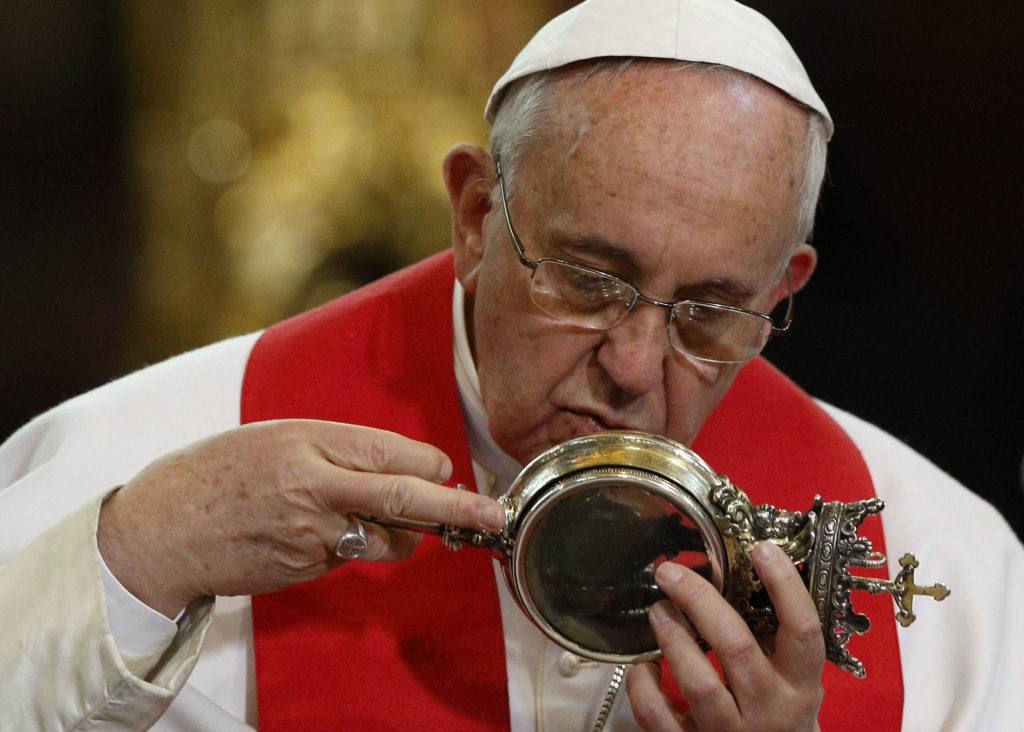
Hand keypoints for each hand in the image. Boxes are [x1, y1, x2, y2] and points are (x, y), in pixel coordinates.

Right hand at [97, 420, 505, 616]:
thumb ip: (336, 450)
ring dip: (400, 534)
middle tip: (495, 513)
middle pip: (405, 498)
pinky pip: (349, 558)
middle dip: (459, 506)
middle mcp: (316, 489)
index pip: (394, 453)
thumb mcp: (274, 436)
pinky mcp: (305, 570)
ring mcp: (311, 536)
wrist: (158, 532)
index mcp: (308, 443)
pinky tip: (312, 533)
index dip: (430, 463)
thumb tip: (399, 466)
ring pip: (386, 540)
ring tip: (371, 519)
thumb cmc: (215, 473)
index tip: (445, 468)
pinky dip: (350, 547)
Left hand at [626, 541, 824, 730]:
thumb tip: (733, 568)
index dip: (785, 585)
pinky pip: (658, 716)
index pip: (803, 630)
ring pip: (698, 682)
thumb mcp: (792, 678)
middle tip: (670, 572)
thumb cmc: (779, 713)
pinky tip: (644, 666)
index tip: (761, 548)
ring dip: (672, 637)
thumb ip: (772, 636)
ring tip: (658, 610)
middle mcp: (770, 710)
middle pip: (736, 647)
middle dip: (699, 601)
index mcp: (801, 685)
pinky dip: (643, 686)